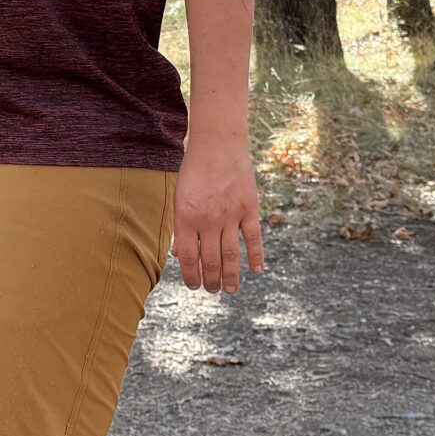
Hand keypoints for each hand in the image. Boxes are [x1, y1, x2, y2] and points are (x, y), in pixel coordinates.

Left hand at [173, 129, 264, 292]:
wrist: (217, 145)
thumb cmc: (194, 171)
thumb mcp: (179, 197)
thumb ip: (180, 227)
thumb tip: (179, 255)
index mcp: (186, 218)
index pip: (188, 258)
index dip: (191, 277)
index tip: (194, 286)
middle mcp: (208, 220)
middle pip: (210, 260)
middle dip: (211, 280)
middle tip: (213, 290)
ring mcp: (230, 215)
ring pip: (231, 255)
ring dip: (231, 276)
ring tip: (230, 290)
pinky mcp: (249, 208)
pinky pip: (253, 238)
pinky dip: (256, 256)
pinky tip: (256, 270)